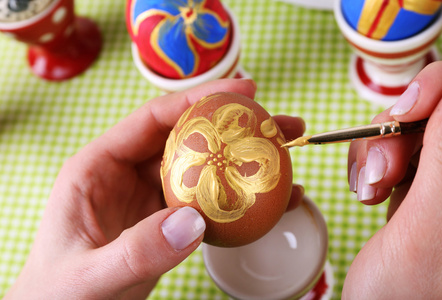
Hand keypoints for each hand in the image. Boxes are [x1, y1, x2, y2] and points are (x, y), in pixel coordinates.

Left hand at [5, 78, 304, 298]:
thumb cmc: (58, 292)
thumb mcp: (89, 274)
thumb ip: (136, 251)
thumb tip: (193, 222)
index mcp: (99, 166)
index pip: (153, 119)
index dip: (198, 99)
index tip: (242, 92)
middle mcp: (127, 173)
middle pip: (188, 138)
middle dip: (235, 127)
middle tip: (279, 124)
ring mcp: (149, 197)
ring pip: (203, 167)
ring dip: (243, 161)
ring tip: (284, 157)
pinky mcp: (166, 221)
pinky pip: (207, 202)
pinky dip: (238, 199)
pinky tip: (268, 203)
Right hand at [344, 61, 441, 298]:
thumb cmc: (408, 291)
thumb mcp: (431, 223)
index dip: (436, 89)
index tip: (401, 114)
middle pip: (433, 108)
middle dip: (394, 131)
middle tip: (380, 174)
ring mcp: (441, 176)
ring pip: (404, 125)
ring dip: (375, 150)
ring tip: (369, 189)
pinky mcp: (416, 182)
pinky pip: (387, 146)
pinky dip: (368, 161)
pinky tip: (366, 190)